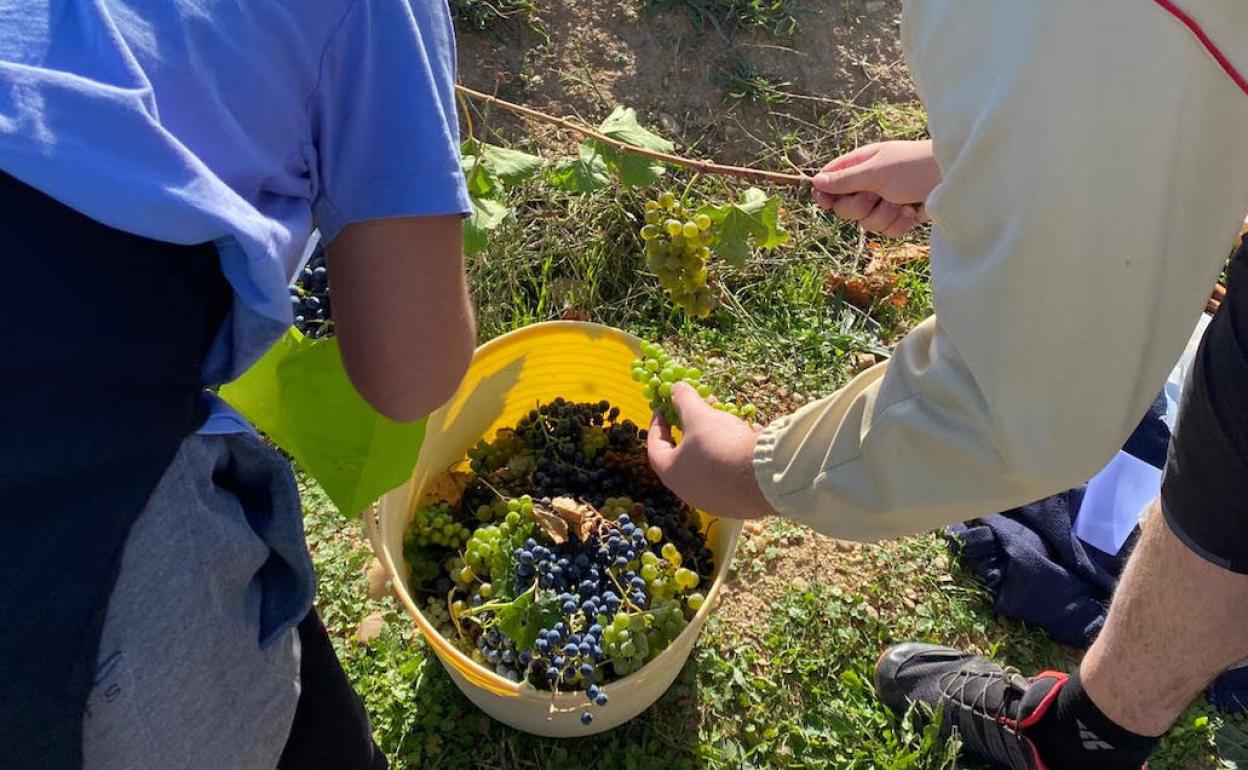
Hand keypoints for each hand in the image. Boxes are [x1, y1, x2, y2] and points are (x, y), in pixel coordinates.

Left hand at [647, 383, 775, 520]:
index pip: (655, 447)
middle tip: (699, 412)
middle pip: (684, 456)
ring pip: (709, 465)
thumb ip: (684, 401)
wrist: (763, 478)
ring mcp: (713, 500)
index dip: (658, 425)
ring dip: (714, 442)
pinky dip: (735, 456)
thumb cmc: (721, 445)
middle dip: (691, 430)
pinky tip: (748, 440)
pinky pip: (731, 475)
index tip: (663, 410)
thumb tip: (676, 388)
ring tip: (726, 421)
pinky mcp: (737, 504)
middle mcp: (688, 491)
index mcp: (671, 473)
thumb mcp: (700, 416)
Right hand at [812, 140, 939, 236]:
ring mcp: (885, 202)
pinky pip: (887, 231)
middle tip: (877, 195)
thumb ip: (845, 180)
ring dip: (885, 215)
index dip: (825, 193)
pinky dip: (900, 223)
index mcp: (861, 165)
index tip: (826, 203)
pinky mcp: (900, 218)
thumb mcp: (876, 171)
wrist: (953, 178)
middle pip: (845, 208)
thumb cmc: (913, 166)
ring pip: (867, 223)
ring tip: (902, 201)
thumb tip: (816, 182)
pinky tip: (912, 211)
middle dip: (862, 206)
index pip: (830, 181)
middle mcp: (870, 184)